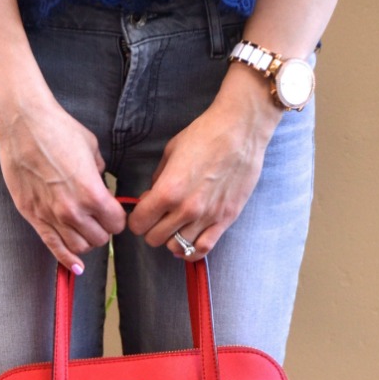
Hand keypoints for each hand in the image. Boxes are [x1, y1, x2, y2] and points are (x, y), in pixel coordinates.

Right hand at [0, 99, 126, 272]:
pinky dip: (66, 260)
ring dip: (86, 242)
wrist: (23, 127)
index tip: (114, 211)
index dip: (118, 217)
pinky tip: (75, 267)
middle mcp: (72, 211)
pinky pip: (52, 246)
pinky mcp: (33, 217)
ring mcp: (50, 216)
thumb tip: (99, 183)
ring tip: (85, 232)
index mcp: (92, 194)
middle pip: (98, 239)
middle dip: (102, 230)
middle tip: (99, 220)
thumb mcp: (92, 150)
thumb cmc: (58, 131)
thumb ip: (98, 174)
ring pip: (78, 247)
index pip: (116, 223)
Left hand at [127, 82, 280, 260]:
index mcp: (168, 191)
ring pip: (176, 247)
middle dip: (151, 228)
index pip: (138, 224)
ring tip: (175, 224)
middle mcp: (186, 209)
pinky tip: (188, 240)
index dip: (137, 218)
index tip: (143, 210)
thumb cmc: (205, 135)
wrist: (241, 129)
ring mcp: (208, 216)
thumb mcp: (170, 153)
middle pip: (154, 239)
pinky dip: (191, 250)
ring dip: (171, 238)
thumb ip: (158, 180)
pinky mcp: (226, 218)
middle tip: (159, 215)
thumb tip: (151, 197)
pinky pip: (203, 249)